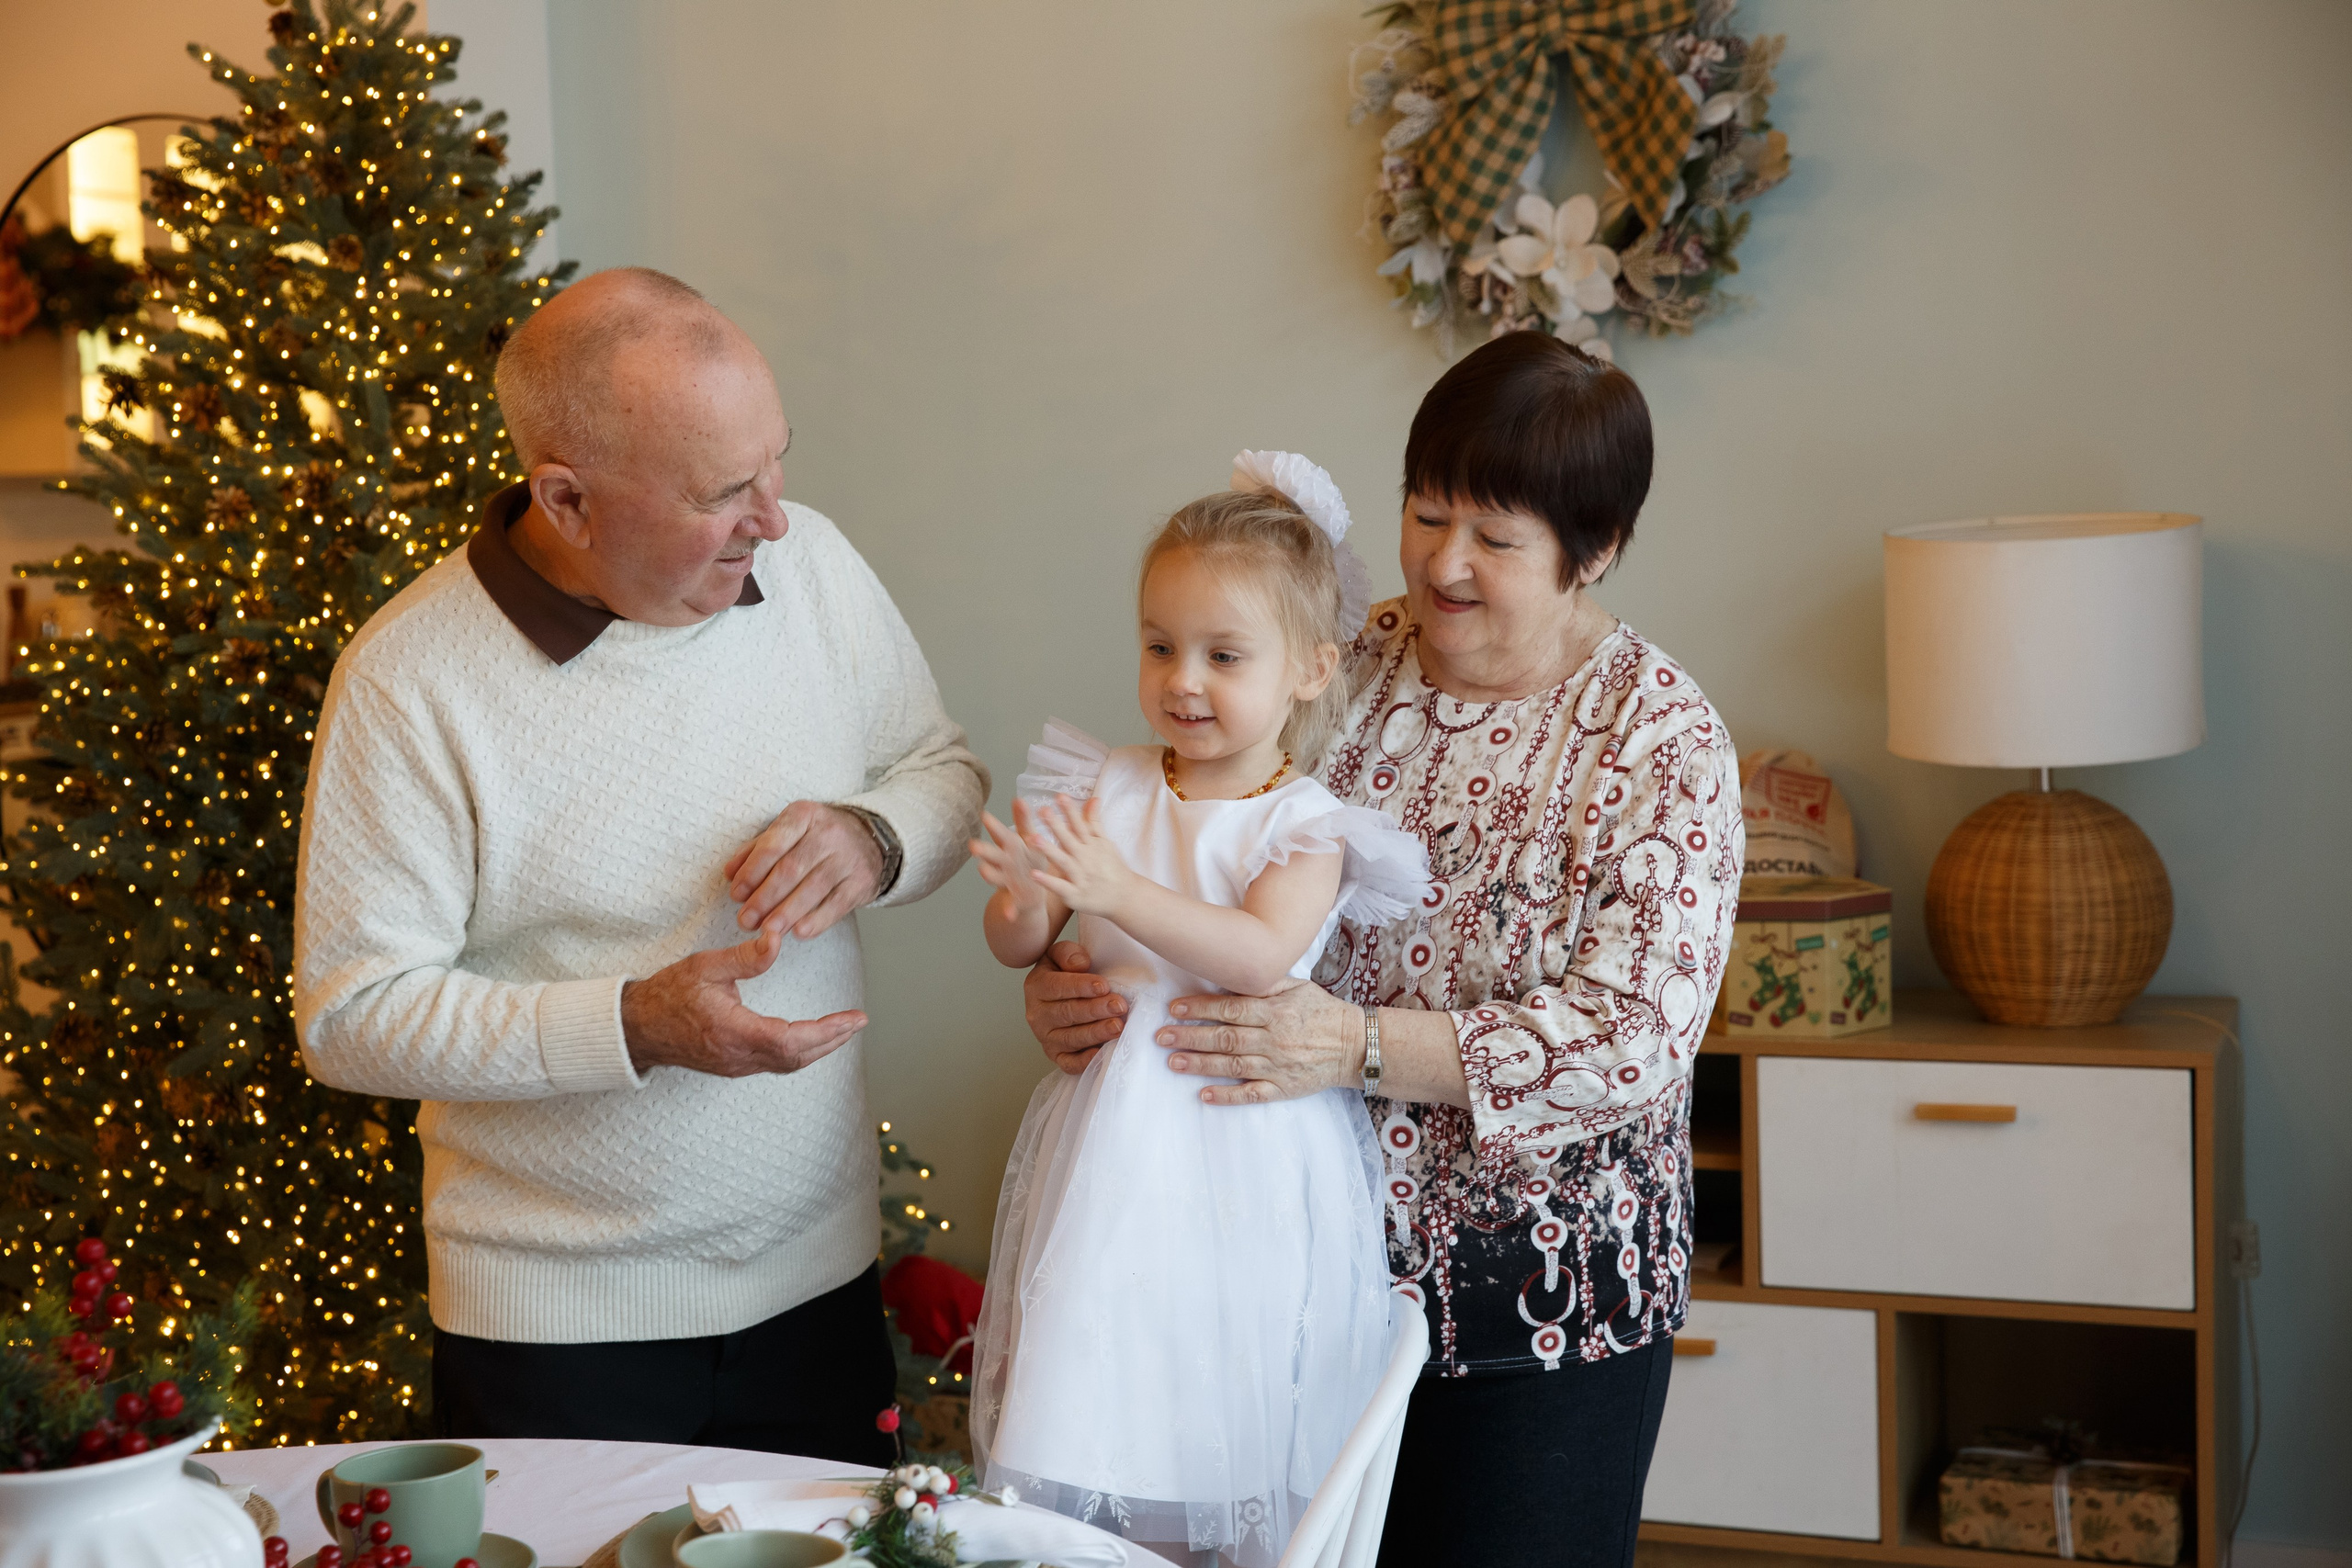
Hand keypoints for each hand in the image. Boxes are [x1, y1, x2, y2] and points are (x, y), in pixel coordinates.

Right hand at [622, 929, 868, 1076]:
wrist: (636, 1027)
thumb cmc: (667, 994)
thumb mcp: (705, 966)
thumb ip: (745, 956)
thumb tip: (777, 936)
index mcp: (733, 1031)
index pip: (792, 1039)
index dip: (828, 1031)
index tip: (854, 1019)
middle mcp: (738, 1055)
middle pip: (798, 1058)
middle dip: (832, 1040)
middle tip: (857, 1023)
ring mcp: (735, 1065)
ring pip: (788, 1064)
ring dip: (819, 1048)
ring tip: (842, 1029)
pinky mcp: (732, 1066)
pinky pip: (775, 1064)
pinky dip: (800, 1052)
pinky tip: (811, 1038)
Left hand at [726, 801, 881, 939]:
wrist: (869, 839)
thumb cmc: (817, 837)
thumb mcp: (789, 831)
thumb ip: (757, 850)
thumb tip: (730, 874)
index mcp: (803, 816)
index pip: (773, 844)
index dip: (752, 872)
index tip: (736, 894)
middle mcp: (828, 833)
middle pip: (790, 869)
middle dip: (764, 898)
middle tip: (746, 920)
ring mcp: (848, 858)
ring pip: (812, 889)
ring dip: (786, 913)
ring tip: (767, 931)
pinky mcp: (862, 881)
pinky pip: (837, 904)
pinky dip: (817, 921)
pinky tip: (799, 932)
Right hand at [968, 810, 1047, 914]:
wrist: (1033, 890)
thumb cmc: (1029, 859)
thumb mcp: (1029, 839)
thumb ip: (1024, 820)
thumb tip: (1018, 797)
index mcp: (1011, 847)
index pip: (1002, 835)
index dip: (994, 826)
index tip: (985, 815)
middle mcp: (1005, 864)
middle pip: (993, 856)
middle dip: (984, 851)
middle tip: (973, 845)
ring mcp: (1007, 882)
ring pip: (996, 878)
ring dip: (989, 875)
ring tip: (983, 871)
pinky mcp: (1015, 900)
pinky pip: (1011, 906)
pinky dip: (1009, 910)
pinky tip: (1009, 915)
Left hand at [1020, 795, 1134, 915]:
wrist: (1125, 897)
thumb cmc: (1113, 868)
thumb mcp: (1105, 843)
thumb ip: (1095, 822)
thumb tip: (1094, 798)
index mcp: (1091, 845)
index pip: (1079, 825)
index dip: (1070, 811)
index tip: (1060, 796)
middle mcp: (1085, 859)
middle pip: (1068, 840)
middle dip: (1056, 825)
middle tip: (1042, 811)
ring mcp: (1080, 877)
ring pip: (1062, 861)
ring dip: (1049, 850)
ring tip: (1033, 838)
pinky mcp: (1075, 895)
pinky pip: (1060, 887)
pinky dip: (1048, 881)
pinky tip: (1034, 874)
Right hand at [1024, 940, 1126, 1074]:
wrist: (1060, 995)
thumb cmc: (1065, 973)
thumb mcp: (1061, 955)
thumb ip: (1067, 953)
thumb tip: (1081, 964)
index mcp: (1036, 986)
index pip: (1056, 987)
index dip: (1080, 986)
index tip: (1103, 986)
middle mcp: (1037, 1014)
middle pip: (1066, 1013)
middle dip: (1095, 1010)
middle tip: (1118, 1006)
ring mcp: (1046, 1037)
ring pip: (1070, 1038)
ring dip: (1095, 1033)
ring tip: (1117, 1026)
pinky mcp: (1056, 1055)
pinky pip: (1067, 1063)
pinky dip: (1083, 1062)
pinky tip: (1100, 1054)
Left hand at [1158, 978, 1360, 1105]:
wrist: (1354, 1045)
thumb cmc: (1322, 1012)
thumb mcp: (1297, 987)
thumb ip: (1265, 983)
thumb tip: (1232, 976)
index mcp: (1275, 1012)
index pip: (1231, 1009)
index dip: (1200, 1009)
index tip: (1174, 1009)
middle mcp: (1273, 1039)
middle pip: (1225, 1037)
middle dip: (1190, 1037)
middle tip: (1161, 1037)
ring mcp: (1277, 1066)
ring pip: (1232, 1065)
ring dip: (1200, 1064)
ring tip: (1172, 1062)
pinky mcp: (1283, 1088)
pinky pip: (1251, 1093)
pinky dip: (1227, 1095)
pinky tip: (1204, 1094)